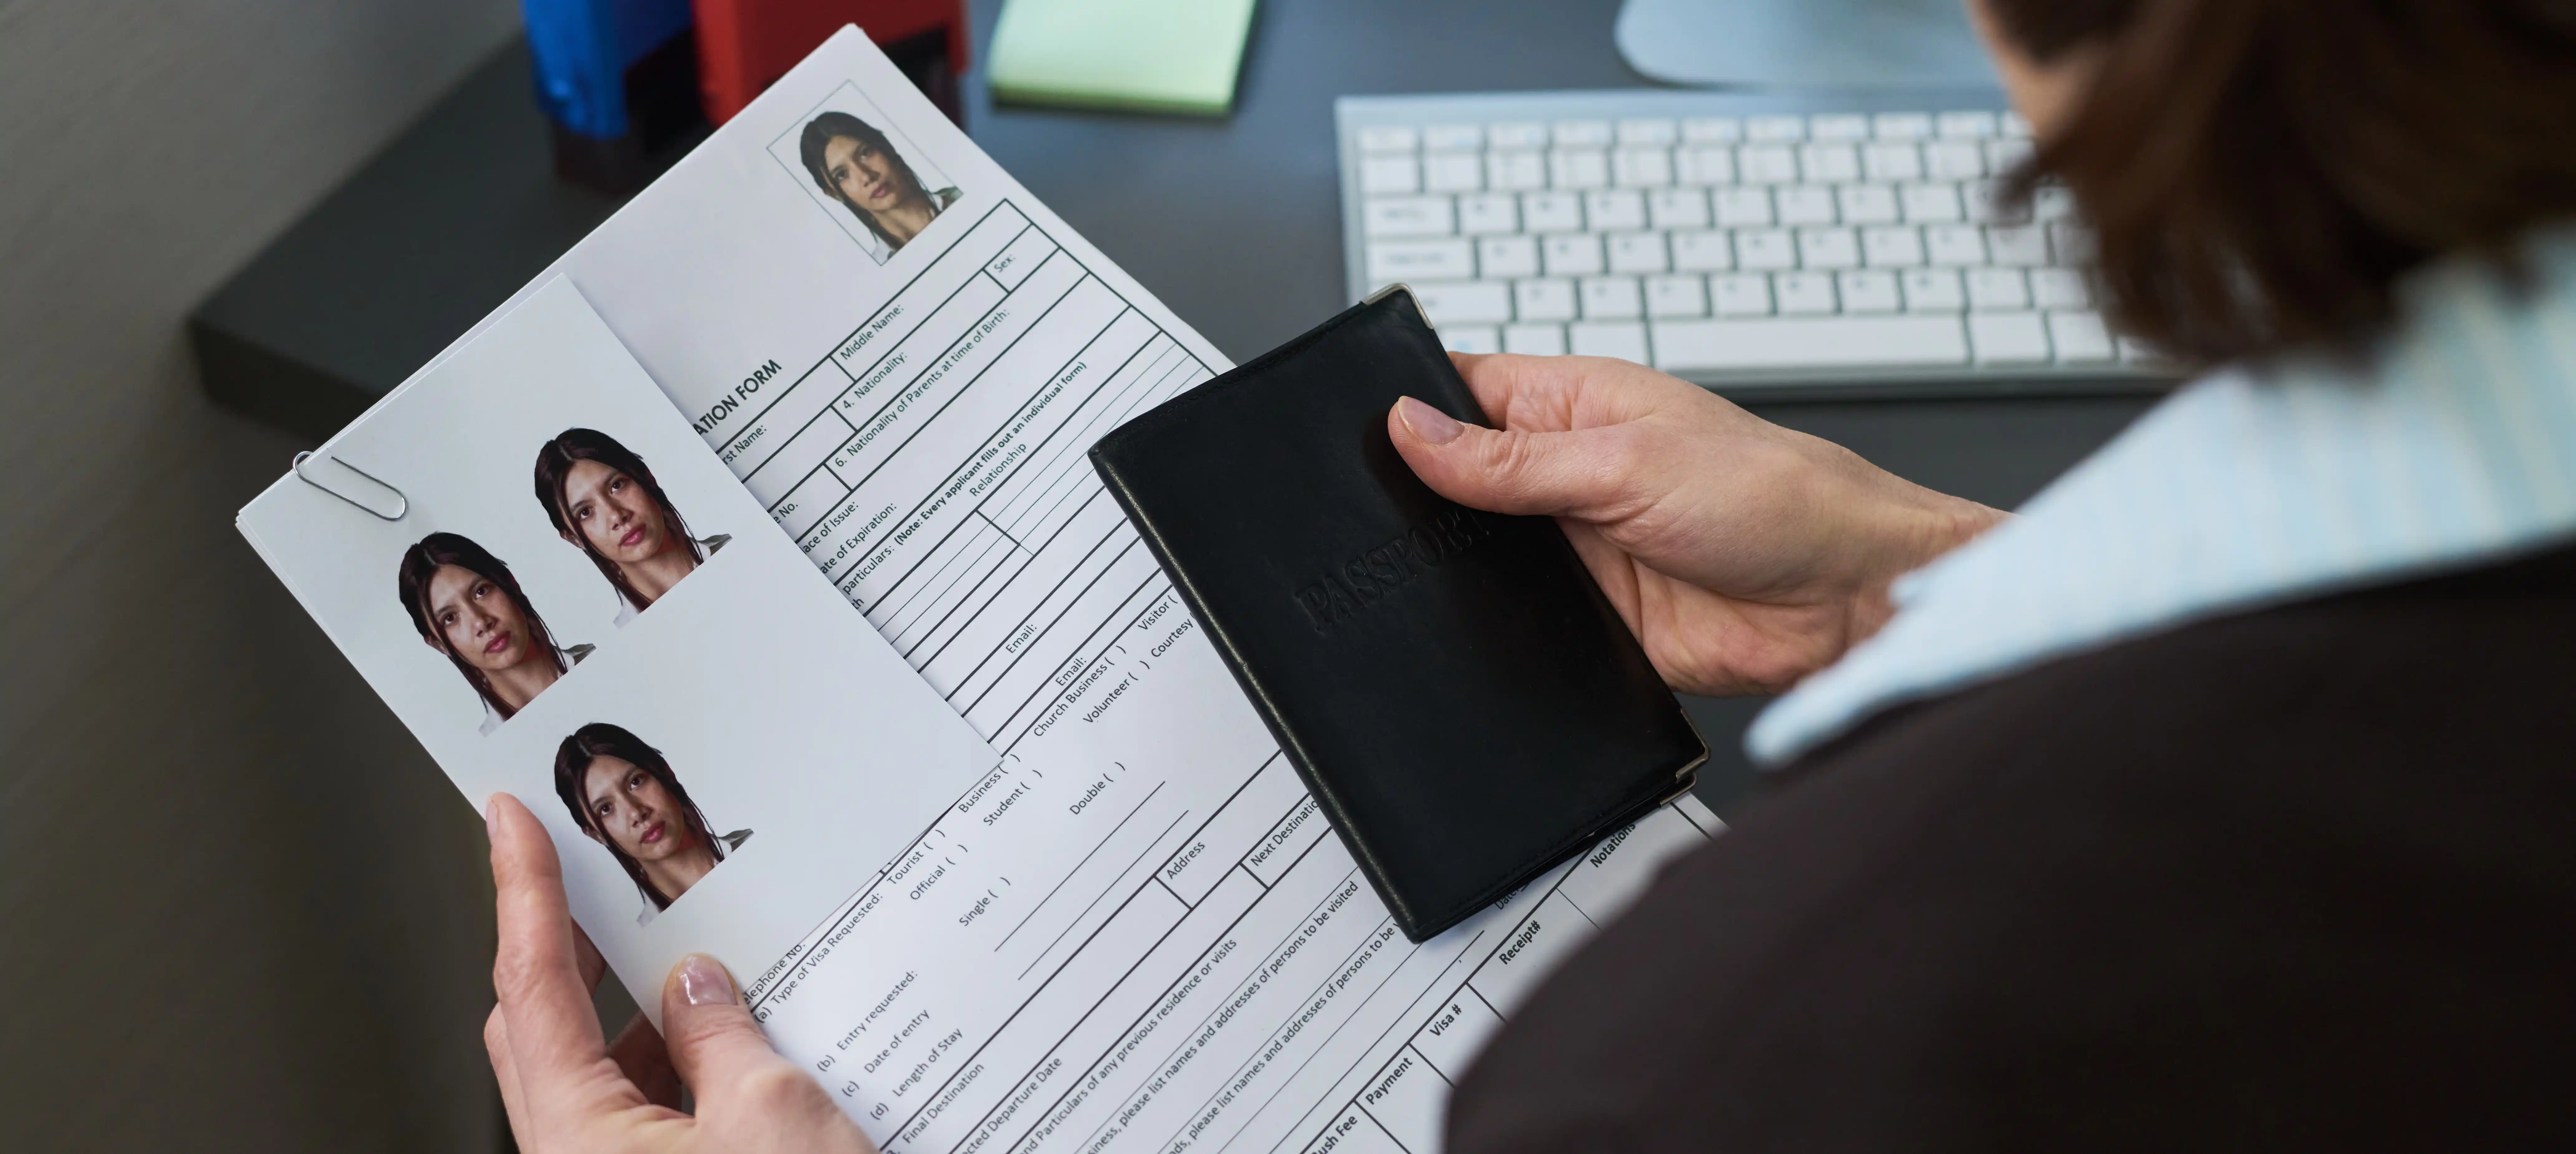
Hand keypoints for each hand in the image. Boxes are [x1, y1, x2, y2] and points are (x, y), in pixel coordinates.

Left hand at [483, 794, 874, 1153]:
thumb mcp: (772, 1113)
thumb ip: (722, 1037)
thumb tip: (698, 984)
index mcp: (580, 1136)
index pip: (532, 986)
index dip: (524, 892)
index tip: (514, 824)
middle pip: (541, 1027)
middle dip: (569, 944)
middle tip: (589, 876)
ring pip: (596, 1074)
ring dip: (639, 1017)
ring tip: (701, 964)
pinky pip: (641, 1112)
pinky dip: (675, 1065)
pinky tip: (731, 1041)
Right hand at [1388, 354, 2002, 694]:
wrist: (1844, 600)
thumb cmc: (1776, 497)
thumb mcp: (1627, 461)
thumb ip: (1513, 457)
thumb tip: (1412, 426)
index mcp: (1575, 406)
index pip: (1464, 391)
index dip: (1407, 406)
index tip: (1355, 429)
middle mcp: (1568, 473)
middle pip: (1457, 479)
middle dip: (1418, 496)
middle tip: (1373, 515)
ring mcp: (1576, 546)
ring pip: (1477, 554)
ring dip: (1455, 566)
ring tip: (1419, 571)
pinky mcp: (1589, 615)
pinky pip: (1514, 622)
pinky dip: (1491, 628)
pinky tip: (1471, 628)